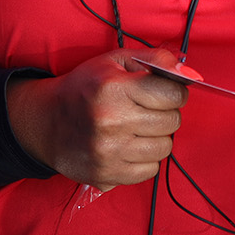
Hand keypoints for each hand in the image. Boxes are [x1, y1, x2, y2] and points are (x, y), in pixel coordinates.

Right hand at [5, 47, 188, 189]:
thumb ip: (156, 60)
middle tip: (145, 110)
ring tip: (136, 128)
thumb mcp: (116, 61)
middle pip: (172, 122)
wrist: (45, 122)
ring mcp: (108, 152)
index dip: (174, 92)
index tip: (162, 93)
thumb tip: (189, 74)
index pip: (173, 95)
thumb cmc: (85, 88)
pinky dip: (145, 159)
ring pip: (165, 148)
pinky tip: (129, 146)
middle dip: (164, 114)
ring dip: (156, 138)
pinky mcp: (106, 175)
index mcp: (114, 89)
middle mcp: (111, 121)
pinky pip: (150, 171)